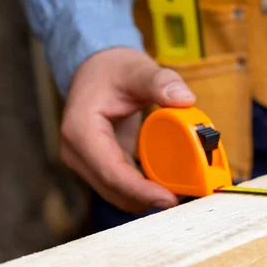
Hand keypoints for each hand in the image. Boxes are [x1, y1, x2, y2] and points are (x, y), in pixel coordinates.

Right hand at [60, 47, 195, 212]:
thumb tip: (185, 98)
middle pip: (115, 190)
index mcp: (80, 130)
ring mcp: (86, 162)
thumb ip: (161, 81)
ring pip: (118, 194)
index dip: (141, 190)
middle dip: (150, 198)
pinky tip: (171, 184)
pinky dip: (146, 188)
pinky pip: (123, 186)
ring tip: (184, 190)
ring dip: (149, 196)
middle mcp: (77, 152)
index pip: (111, 171)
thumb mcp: (138, 68)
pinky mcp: (99, 166)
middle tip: (188, 196)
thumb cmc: (113, 69)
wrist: (96, 68)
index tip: (170, 198)